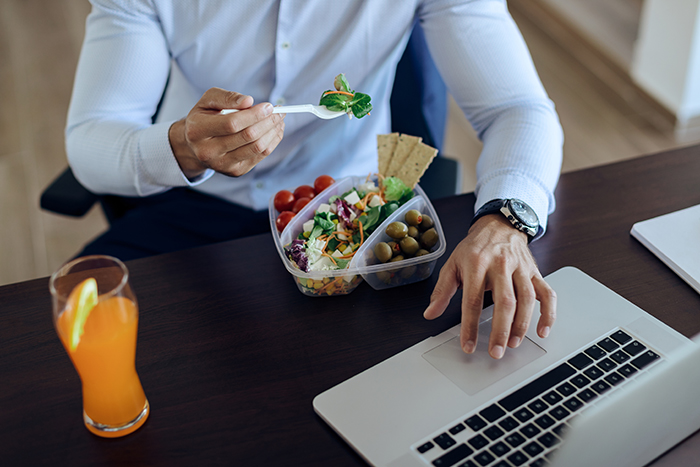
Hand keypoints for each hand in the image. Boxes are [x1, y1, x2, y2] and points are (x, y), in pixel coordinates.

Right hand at [168, 87, 284, 178]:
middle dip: (268, 122)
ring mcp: (222, 165)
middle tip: (280, 111)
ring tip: (279, 120)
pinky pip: (260, 156)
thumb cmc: (204, 118)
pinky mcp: (235, 171)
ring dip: (273, 132)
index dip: (254, 114)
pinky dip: (272, 141)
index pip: (232, 124)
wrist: (196, 145)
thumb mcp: (208, 101)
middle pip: (247, 137)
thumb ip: (226, 97)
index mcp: (197, 130)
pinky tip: (275, 131)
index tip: (269, 106)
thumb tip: (248, 101)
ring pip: (257, 148)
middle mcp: (208, 151)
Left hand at [424, 214, 556, 358]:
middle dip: (501, 330)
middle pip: (504, 301)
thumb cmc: (474, 248)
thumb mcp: (452, 264)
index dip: (469, 325)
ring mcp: (520, 268)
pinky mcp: (535, 272)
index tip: (468, 345)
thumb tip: (430, 313)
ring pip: (527, 299)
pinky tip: (542, 331)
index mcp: (476, 263)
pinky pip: (547, 294)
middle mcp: (501, 265)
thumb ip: (442, 290)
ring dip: (522, 324)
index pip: (472, 299)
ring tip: (514, 343)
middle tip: (496, 351)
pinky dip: (548, 313)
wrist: (499, 225)